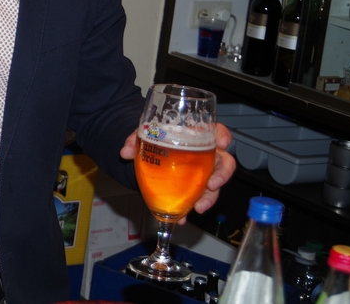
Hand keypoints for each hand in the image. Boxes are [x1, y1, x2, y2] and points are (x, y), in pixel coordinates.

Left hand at [119, 122, 235, 222]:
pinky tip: (181, 218)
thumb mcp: (144, 135)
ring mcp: (201, 173)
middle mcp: (205, 154)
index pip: (218, 131)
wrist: (147, 155)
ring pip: (214, 185)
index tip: (221, 144)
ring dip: (209, 198)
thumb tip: (125, 152)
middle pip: (224, 162)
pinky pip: (196, 199)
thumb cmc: (154, 138)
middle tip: (212, 184)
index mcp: (197, 135)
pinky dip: (188, 210)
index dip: (223, 137)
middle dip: (222, 175)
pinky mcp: (192, 189)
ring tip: (199, 207)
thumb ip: (135, 140)